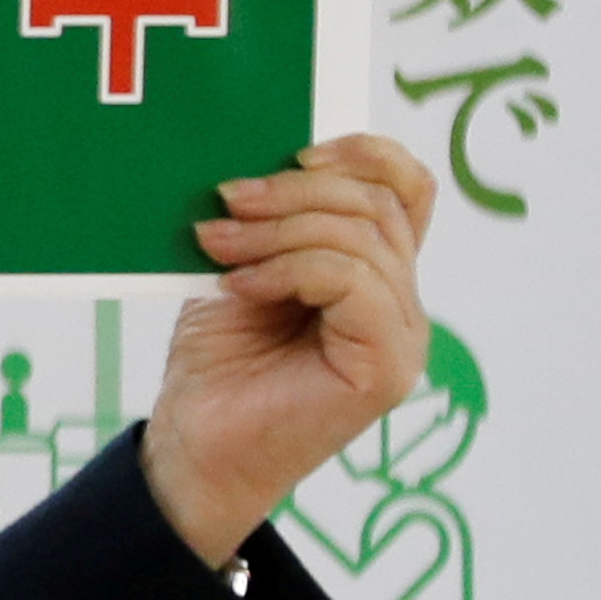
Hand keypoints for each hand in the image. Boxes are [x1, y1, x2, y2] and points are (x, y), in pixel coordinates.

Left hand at [141, 135, 436, 567]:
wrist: (194, 447)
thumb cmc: (217, 365)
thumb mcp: (239, 272)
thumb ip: (269, 225)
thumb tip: (254, 165)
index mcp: (376, 274)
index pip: (406, 191)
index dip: (365, 154)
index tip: (294, 152)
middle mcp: (401, 303)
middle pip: (376, 206)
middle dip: (293, 192)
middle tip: (224, 200)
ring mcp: (401, 336)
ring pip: (362, 239)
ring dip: (279, 229)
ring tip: (216, 243)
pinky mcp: (386, 366)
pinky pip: (353, 283)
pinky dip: (289, 269)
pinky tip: (239, 287)